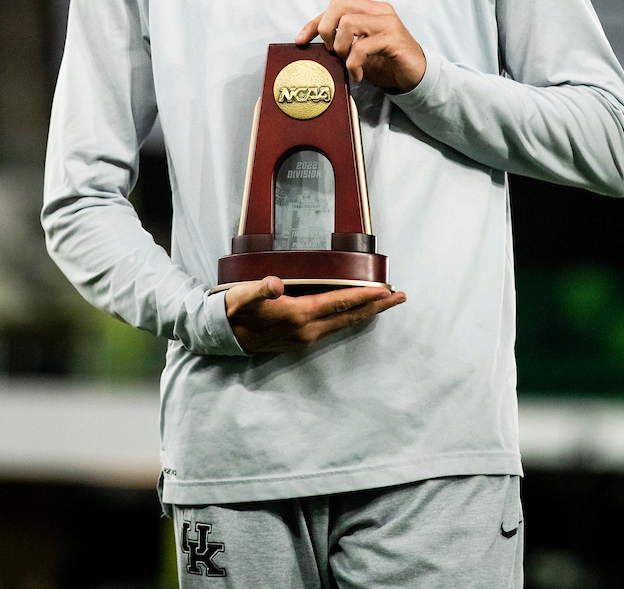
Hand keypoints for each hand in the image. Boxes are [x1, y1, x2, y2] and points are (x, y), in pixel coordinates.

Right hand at [225, 276, 405, 352]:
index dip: (364, 296)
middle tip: (401, 297)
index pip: (340, 303)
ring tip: (386, 303)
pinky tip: (356, 313)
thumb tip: (275, 283)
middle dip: (376, 307)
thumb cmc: (235, 308)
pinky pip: (334, 328)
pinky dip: (350, 318)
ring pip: (344, 323)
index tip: (386, 290)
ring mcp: (305, 338)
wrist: (222, 335)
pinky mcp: (301, 340)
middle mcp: (307, 330)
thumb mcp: (244, 294)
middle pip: (349, 316)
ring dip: (366, 313)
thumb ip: (261, 289)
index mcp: (299, 316)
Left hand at [295, 0, 425, 91]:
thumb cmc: (385, 62)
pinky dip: (353, 64)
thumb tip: (310, 43)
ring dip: (341, 48)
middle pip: (338, 5)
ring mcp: (388, 22)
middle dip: (326, 30)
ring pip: (348, 23)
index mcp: (369, 8)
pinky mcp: (393, 38)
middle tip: (333, 51)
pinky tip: (357, 74)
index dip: (314, 23)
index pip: (335, 5)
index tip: (301, 40)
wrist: (415, 76)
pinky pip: (361, 47)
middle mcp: (379, 10)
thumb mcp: (358, 49)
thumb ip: (340, 41)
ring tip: (348, 62)